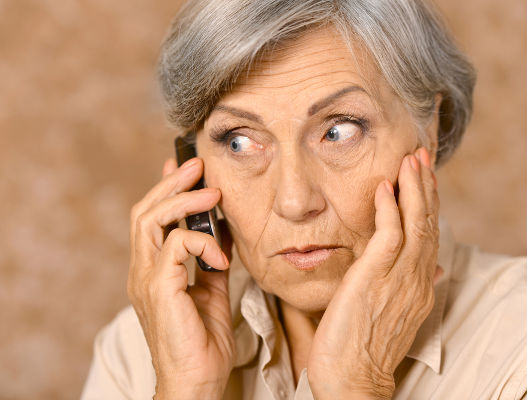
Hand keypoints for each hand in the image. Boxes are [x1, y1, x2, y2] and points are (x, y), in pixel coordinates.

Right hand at [127, 157, 233, 399]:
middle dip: (172, 184)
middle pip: (144, 212)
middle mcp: (142, 271)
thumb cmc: (202, 342)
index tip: (184, 168)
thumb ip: (212, 260)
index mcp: (153, 271)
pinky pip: (175, 245)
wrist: (197, 381)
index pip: (151, 220)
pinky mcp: (158, 287)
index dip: (165, 190)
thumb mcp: (212, 290)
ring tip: (212, 192)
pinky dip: (203, 241)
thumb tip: (223, 233)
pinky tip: (222, 255)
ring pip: (151, 220)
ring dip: (183, 200)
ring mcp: (146, 279)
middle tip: (197, 165)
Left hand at [307, 147, 441, 398]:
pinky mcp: (376, 278)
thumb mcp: (397, 313)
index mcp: (421, 286)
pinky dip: (389, 209)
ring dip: (413, 189)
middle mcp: (417, 280)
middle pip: (428, 223)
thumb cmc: (366, 347)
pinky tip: (385, 188)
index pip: (430, 235)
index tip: (425, 178)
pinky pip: (389, 235)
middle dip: (426, 187)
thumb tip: (437, 270)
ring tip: (410, 160)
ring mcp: (399, 279)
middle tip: (421, 155)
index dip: (429, 204)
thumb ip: (414, 286)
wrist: (353, 380)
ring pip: (414, 224)